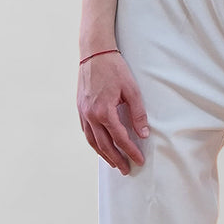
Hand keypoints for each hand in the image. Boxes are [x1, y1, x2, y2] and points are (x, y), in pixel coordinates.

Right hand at [77, 50, 149, 174]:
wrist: (94, 53)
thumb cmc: (114, 68)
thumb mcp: (131, 89)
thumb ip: (138, 113)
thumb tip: (143, 133)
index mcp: (105, 112)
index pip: (120, 139)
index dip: (130, 151)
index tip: (139, 160)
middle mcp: (91, 116)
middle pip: (104, 145)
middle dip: (116, 159)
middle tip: (127, 169)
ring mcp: (83, 113)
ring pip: (92, 141)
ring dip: (103, 154)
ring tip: (114, 163)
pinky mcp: (80, 108)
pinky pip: (86, 132)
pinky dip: (94, 143)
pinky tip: (100, 146)